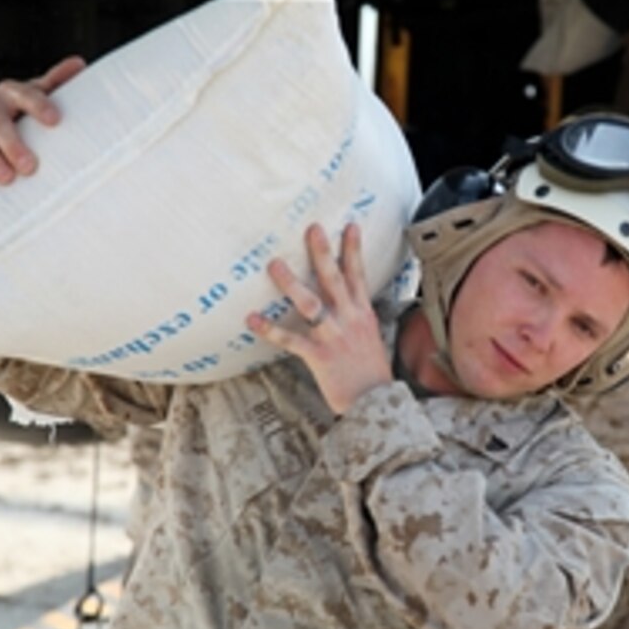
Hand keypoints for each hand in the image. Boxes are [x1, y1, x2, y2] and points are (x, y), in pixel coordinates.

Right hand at [0, 55, 85, 183]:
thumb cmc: (21, 111)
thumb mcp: (37, 96)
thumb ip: (56, 83)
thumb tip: (79, 62)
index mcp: (12, 92)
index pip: (25, 95)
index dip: (39, 106)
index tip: (55, 120)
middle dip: (13, 145)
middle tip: (29, 167)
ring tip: (7, 179)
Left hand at [247, 223, 392, 414]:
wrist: (376, 403)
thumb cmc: (371, 372)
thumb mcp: (371, 338)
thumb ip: (357, 318)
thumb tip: (347, 304)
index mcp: (363, 314)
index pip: (359, 275)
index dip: (354, 249)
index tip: (350, 225)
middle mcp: (350, 320)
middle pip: (335, 280)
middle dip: (323, 253)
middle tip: (312, 229)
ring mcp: (334, 337)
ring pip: (310, 304)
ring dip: (291, 283)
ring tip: (274, 264)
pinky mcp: (320, 356)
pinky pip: (291, 340)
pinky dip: (270, 330)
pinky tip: (252, 319)